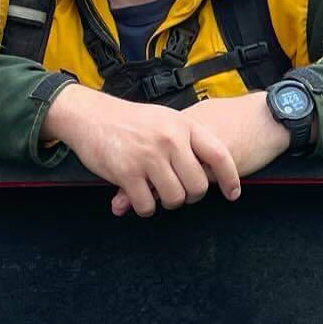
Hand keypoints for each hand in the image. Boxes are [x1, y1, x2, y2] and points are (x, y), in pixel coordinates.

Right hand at [109, 92, 288, 216]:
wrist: (90, 116)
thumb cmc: (130, 121)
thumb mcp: (165, 119)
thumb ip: (187, 140)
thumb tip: (212, 170)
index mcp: (183, 125)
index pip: (219, 155)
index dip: (231, 178)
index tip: (233, 194)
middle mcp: (169, 140)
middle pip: (198, 186)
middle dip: (191, 196)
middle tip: (180, 192)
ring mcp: (148, 157)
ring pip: (175, 199)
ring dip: (168, 203)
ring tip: (157, 193)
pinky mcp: (127, 173)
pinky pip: (147, 205)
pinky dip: (145, 207)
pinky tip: (138, 196)